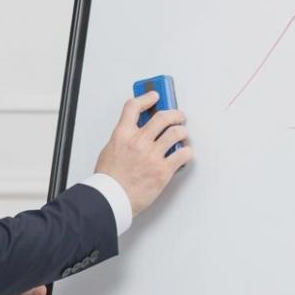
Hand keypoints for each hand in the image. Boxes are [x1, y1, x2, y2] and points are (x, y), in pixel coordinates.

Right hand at [94, 89, 194, 213]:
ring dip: (182, 131)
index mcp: (122, 135)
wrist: (111, 198)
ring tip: (182, 134)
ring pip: (176, 133)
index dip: (146, 97)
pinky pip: (183, 154)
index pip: (134, 106)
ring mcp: (152, 155)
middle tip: (178, 116)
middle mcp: (138, 141)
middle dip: (174, 113)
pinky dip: (186, 152)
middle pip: (162, 116)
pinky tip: (183, 153)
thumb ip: (124, 139)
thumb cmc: (108, 179)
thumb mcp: (110, 150)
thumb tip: (137, 132)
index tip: (154, 96)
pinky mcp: (163, 170)